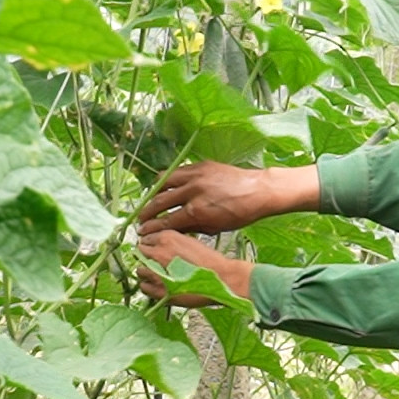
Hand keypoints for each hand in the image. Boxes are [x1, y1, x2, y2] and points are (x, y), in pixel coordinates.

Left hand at [136, 230, 253, 306]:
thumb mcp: (189, 242)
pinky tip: (160, 287)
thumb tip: (160, 248)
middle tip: (158, 266)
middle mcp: (157, 252)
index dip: (151, 247)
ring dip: (147, 273)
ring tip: (159, 277)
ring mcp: (156, 272)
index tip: (155, 253)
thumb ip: (172, 244)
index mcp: (166, 237)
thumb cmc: (210, 261)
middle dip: (147, 259)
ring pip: (139, 271)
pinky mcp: (159, 290)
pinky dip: (149, 287)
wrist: (222, 278)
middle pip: (140, 254)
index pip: (146, 239)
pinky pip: (144, 287)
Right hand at [137, 162, 319, 235]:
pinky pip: (177, 171)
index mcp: (196, 212)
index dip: (151, 228)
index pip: (166, 221)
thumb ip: (191, 228)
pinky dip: (167, 179)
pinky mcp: (200, 165)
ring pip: (164, 182)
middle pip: (160, 202)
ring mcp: (195, 176)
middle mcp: (192, 191)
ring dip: (153, 193)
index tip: (142, 232)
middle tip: (140, 220)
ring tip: (150, 201)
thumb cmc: (240, 214)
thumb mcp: (215, 228)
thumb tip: (171, 230)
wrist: (258, 190)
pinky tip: (164, 185)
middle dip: (147, 213)